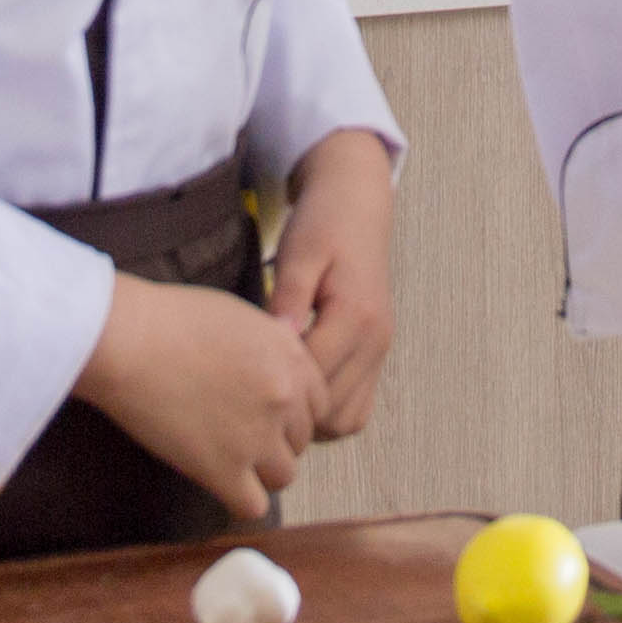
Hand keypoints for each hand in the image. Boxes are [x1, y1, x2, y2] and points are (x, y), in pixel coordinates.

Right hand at [72, 274, 322, 518]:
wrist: (130, 340)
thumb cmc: (173, 318)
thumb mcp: (241, 316)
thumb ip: (274, 343)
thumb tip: (284, 362)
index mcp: (291, 358)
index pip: (319, 404)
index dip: (294, 411)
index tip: (269, 413)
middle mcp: (284, 398)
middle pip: (301, 440)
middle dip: (277, 439)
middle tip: (240, 433)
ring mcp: (257, 437)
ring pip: (283, 476)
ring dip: (261, 471)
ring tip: (230, 459)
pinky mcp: (224, 470)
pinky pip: (253, 506)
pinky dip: (239, 499)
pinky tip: (220, 483)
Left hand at [264, 127, 399, 438]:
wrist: (357, 203)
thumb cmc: (322, 223)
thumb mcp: (298, 253)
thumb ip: (288, 297)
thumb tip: (276, 342)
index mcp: (356, 315)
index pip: (313, 378)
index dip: (276, 384)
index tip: (241, 377)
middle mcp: (375, 340)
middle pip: (330, 409)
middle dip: (291, 409)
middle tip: (252, 390)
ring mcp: (380, 351)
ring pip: (346, 419)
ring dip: (311, 418)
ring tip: (275, 392)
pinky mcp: (376, 354)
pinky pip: (356, 408)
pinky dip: (328, 412)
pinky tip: (298, 390)